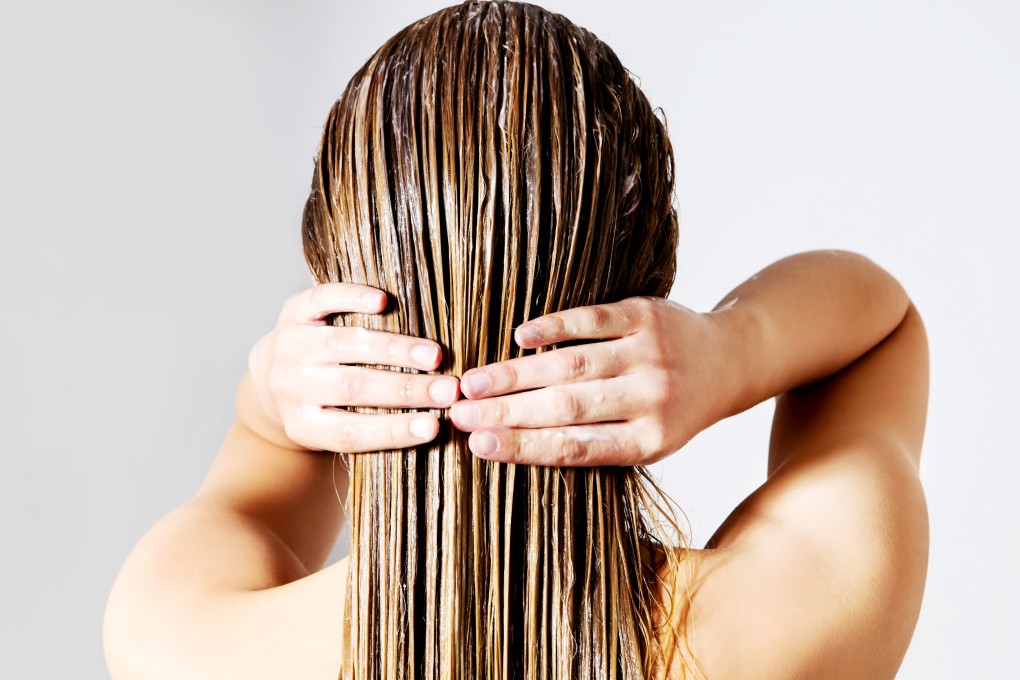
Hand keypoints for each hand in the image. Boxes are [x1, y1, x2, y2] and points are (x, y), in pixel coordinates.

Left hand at [247, 283, 459, 451]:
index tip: (434, 427)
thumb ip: (373, 428)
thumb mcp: (334, 429)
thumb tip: (433, 426)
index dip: (393, 431)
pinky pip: (321, 300)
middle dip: (405, 389)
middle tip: (448, 390)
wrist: (272, 374)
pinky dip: (352, 298)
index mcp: (302, 425)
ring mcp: (290, 346)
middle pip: (352, 387)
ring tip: (433, 355)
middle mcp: (290, 386)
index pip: (350, 433)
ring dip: (394, 350)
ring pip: (345, 344)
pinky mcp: (293, 311)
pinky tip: (383, 301)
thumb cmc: (322, 407)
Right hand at [449, 297, 734, 465]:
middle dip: (506, 412)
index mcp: (649, 441)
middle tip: (457, 413)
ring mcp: (649, 354)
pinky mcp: (646, 315)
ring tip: (472, 382)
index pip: (575, 448)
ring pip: (572, 365)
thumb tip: (511, 446)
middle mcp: (652, 399)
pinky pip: (593, 320)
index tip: (478, 446)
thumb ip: (592, 443)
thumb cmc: (672, 409)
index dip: (523, 447)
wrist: (728, 360)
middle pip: (566, 407)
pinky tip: (519, 337)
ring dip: (516, 374)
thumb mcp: (646, 440)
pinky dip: (553, 327)